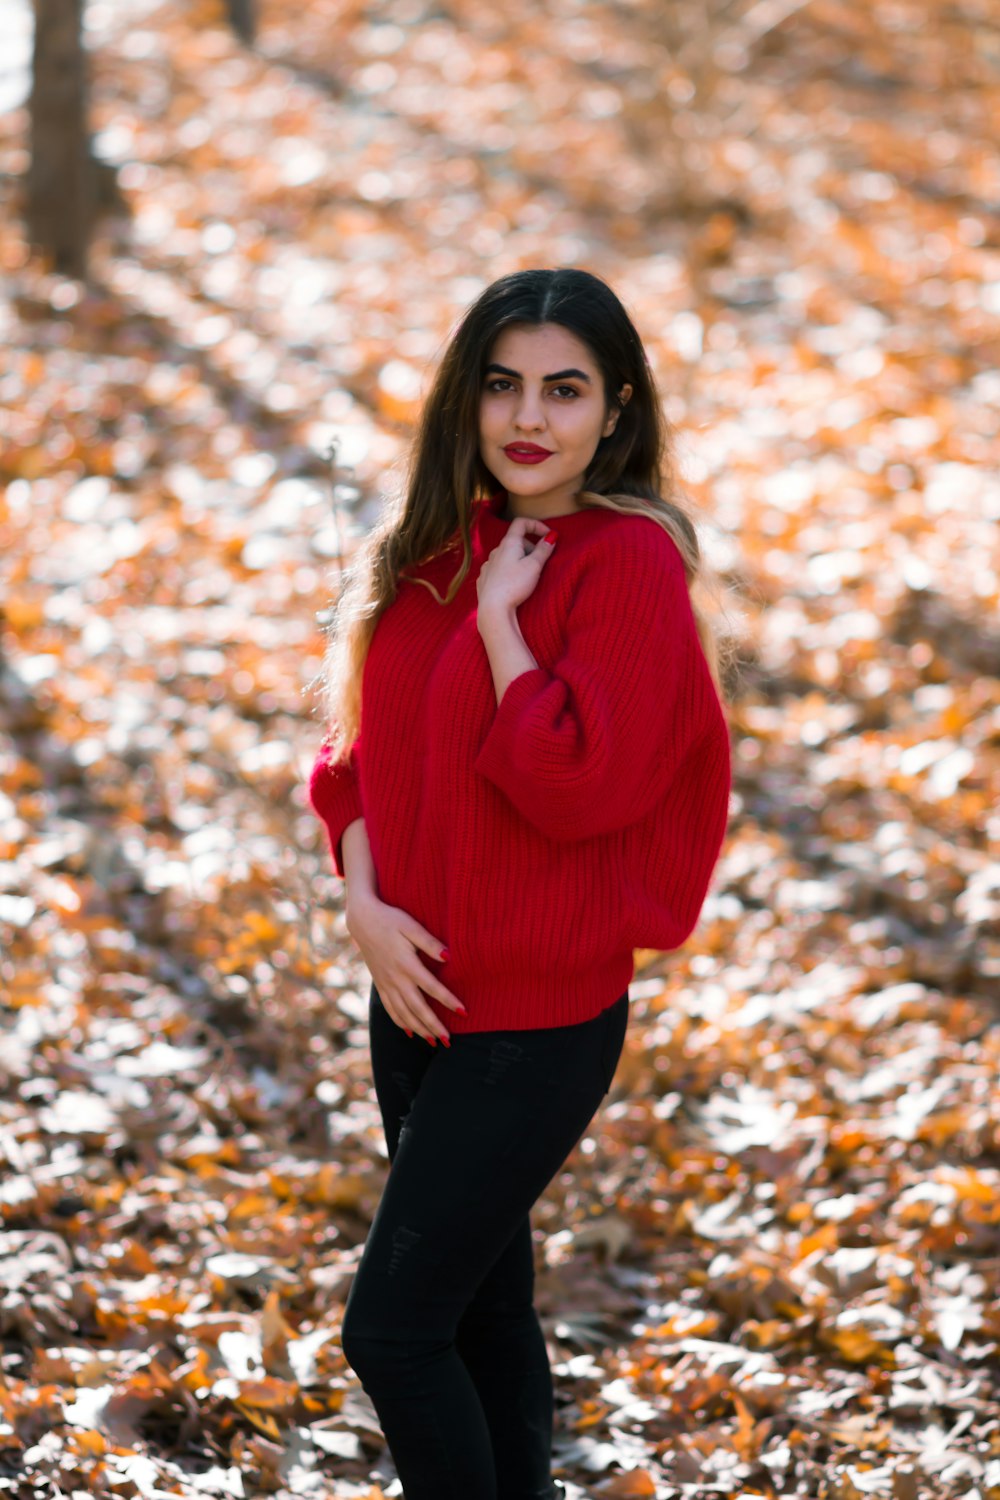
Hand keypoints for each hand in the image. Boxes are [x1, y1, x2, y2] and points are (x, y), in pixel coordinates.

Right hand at [345, 893, 464, 1044]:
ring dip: (418, 1029)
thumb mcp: (411, 926)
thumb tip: (448, 957)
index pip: (432, 987)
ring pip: (403, 1013)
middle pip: (417, 1008)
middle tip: (449, 1041)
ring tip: (433, 1042)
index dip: (449, 1001)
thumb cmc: (391, 919)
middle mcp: (395, 978)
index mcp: (406, 964)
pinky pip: (389, 1009)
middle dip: (433, 1026)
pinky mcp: (380, 984)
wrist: (362, 920)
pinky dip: (400, 1023)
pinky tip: (409, 1032)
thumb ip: (430, 943)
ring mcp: (386, 983)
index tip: (464, 1012)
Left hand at [476, 516, 556, 618]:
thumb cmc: (514, 585)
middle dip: (530, 546)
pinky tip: (513, 583)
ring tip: (528, 574)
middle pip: (515, 540)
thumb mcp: (534, 566)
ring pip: (506, 555)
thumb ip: (543, 550)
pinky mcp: (485, 579)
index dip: (536, 525)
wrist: (493, 608)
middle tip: (541, 561)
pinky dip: (509, 570)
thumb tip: (550, 538)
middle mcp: (495, 551)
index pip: (521, 523)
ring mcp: (488, 565)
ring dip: (519, 559)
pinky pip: (498, 568)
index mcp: (508, 543)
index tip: (548, 535)